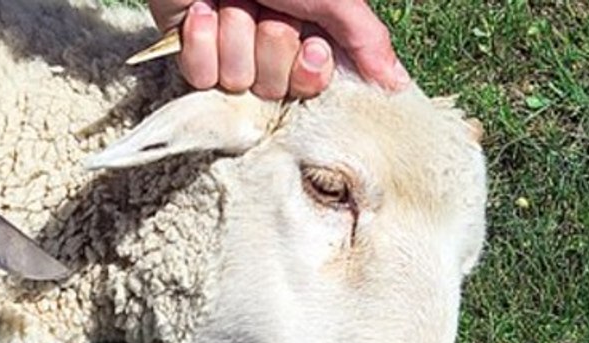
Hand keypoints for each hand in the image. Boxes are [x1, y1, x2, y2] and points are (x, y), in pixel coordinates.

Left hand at [147, 0, 408, 99]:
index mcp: (305, 39)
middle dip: (269, 42)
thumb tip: (396, 84)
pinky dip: (202, 41)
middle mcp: (267, 53)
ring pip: (236, 82)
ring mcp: (228, 56)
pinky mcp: (192, 57)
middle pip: (273, 88)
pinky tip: (202, 12)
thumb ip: (364, 37)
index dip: (308, 69)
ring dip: (234, 34)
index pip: (311, 86)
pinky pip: (201, 77)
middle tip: (265, 5)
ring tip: (231, 0)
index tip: (310, 42)